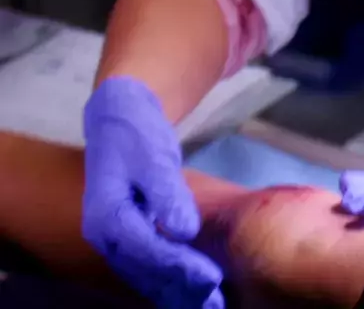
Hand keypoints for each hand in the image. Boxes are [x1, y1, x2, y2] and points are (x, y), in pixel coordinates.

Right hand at [83, 77, 223, 307]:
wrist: (121, 117)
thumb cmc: (137, 133)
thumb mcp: (153, 157)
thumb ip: (167, 194)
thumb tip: (184, 232)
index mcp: (106, 214)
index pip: (146, 250)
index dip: (179, 267)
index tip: (212, 278)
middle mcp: (104, 232)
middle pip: (145, 269)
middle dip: (181, 287)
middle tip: (216, 302)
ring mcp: (114, 234)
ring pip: (145, 272)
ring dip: (175, 290)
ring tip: (208, 303)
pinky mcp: (127, 230)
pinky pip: (147, 262)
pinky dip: (168, 277)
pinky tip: (189, 286)